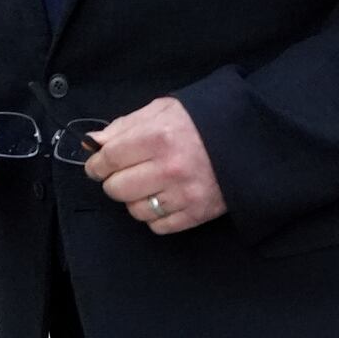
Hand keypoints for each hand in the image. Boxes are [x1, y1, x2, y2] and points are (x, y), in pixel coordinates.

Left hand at [85, 96, 225, 234]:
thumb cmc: (199, 121)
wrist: (245, 139)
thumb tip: (93, 143)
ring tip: (148, 185)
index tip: (97, 166)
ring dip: (135, 200)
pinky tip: (163, 198)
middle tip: (123, 173)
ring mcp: (184, 194)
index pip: (109, 159)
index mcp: (158, 136)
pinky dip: (155, 216)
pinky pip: (158, 226)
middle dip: (114, 181)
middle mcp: (169, 168)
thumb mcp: (161, 110)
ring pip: (135, 211)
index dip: (96, 164)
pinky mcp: (196, 214)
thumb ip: (124, 126)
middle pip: (117, 188)